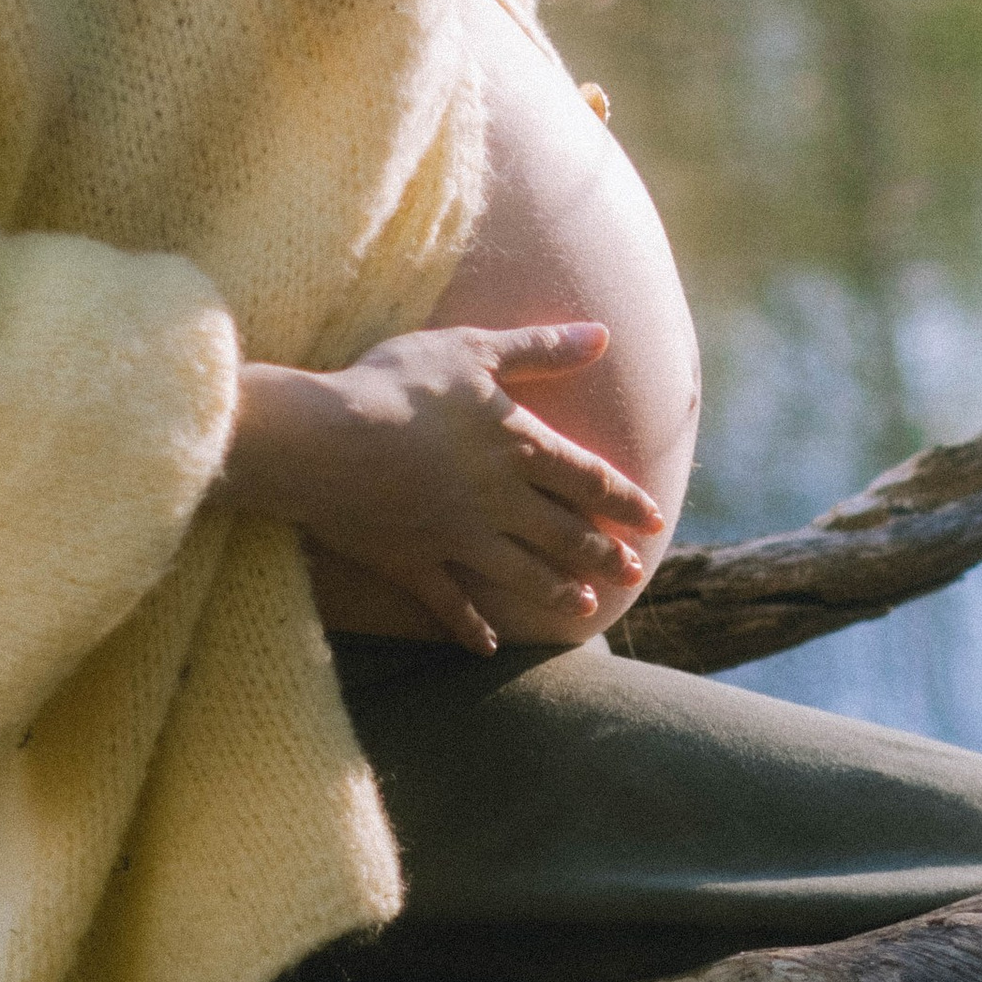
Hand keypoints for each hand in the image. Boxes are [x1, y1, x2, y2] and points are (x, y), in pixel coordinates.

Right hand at [221, 321, 665, 655]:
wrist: (326, 439)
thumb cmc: (399, 384)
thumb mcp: (474, 350)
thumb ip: (539, 348)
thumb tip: (603, 335)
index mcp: (518, 447)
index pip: (588, 477)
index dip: (625, 500)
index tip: (654, 521)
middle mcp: (499, 501)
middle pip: (564, 533)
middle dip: (602, 553)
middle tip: (631, 573)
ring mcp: (457, 538)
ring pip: (522, 574)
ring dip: (557, 592)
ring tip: (585, 607)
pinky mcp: (413, 562)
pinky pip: (450, 602)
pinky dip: (470, 626)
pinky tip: (488, 646)